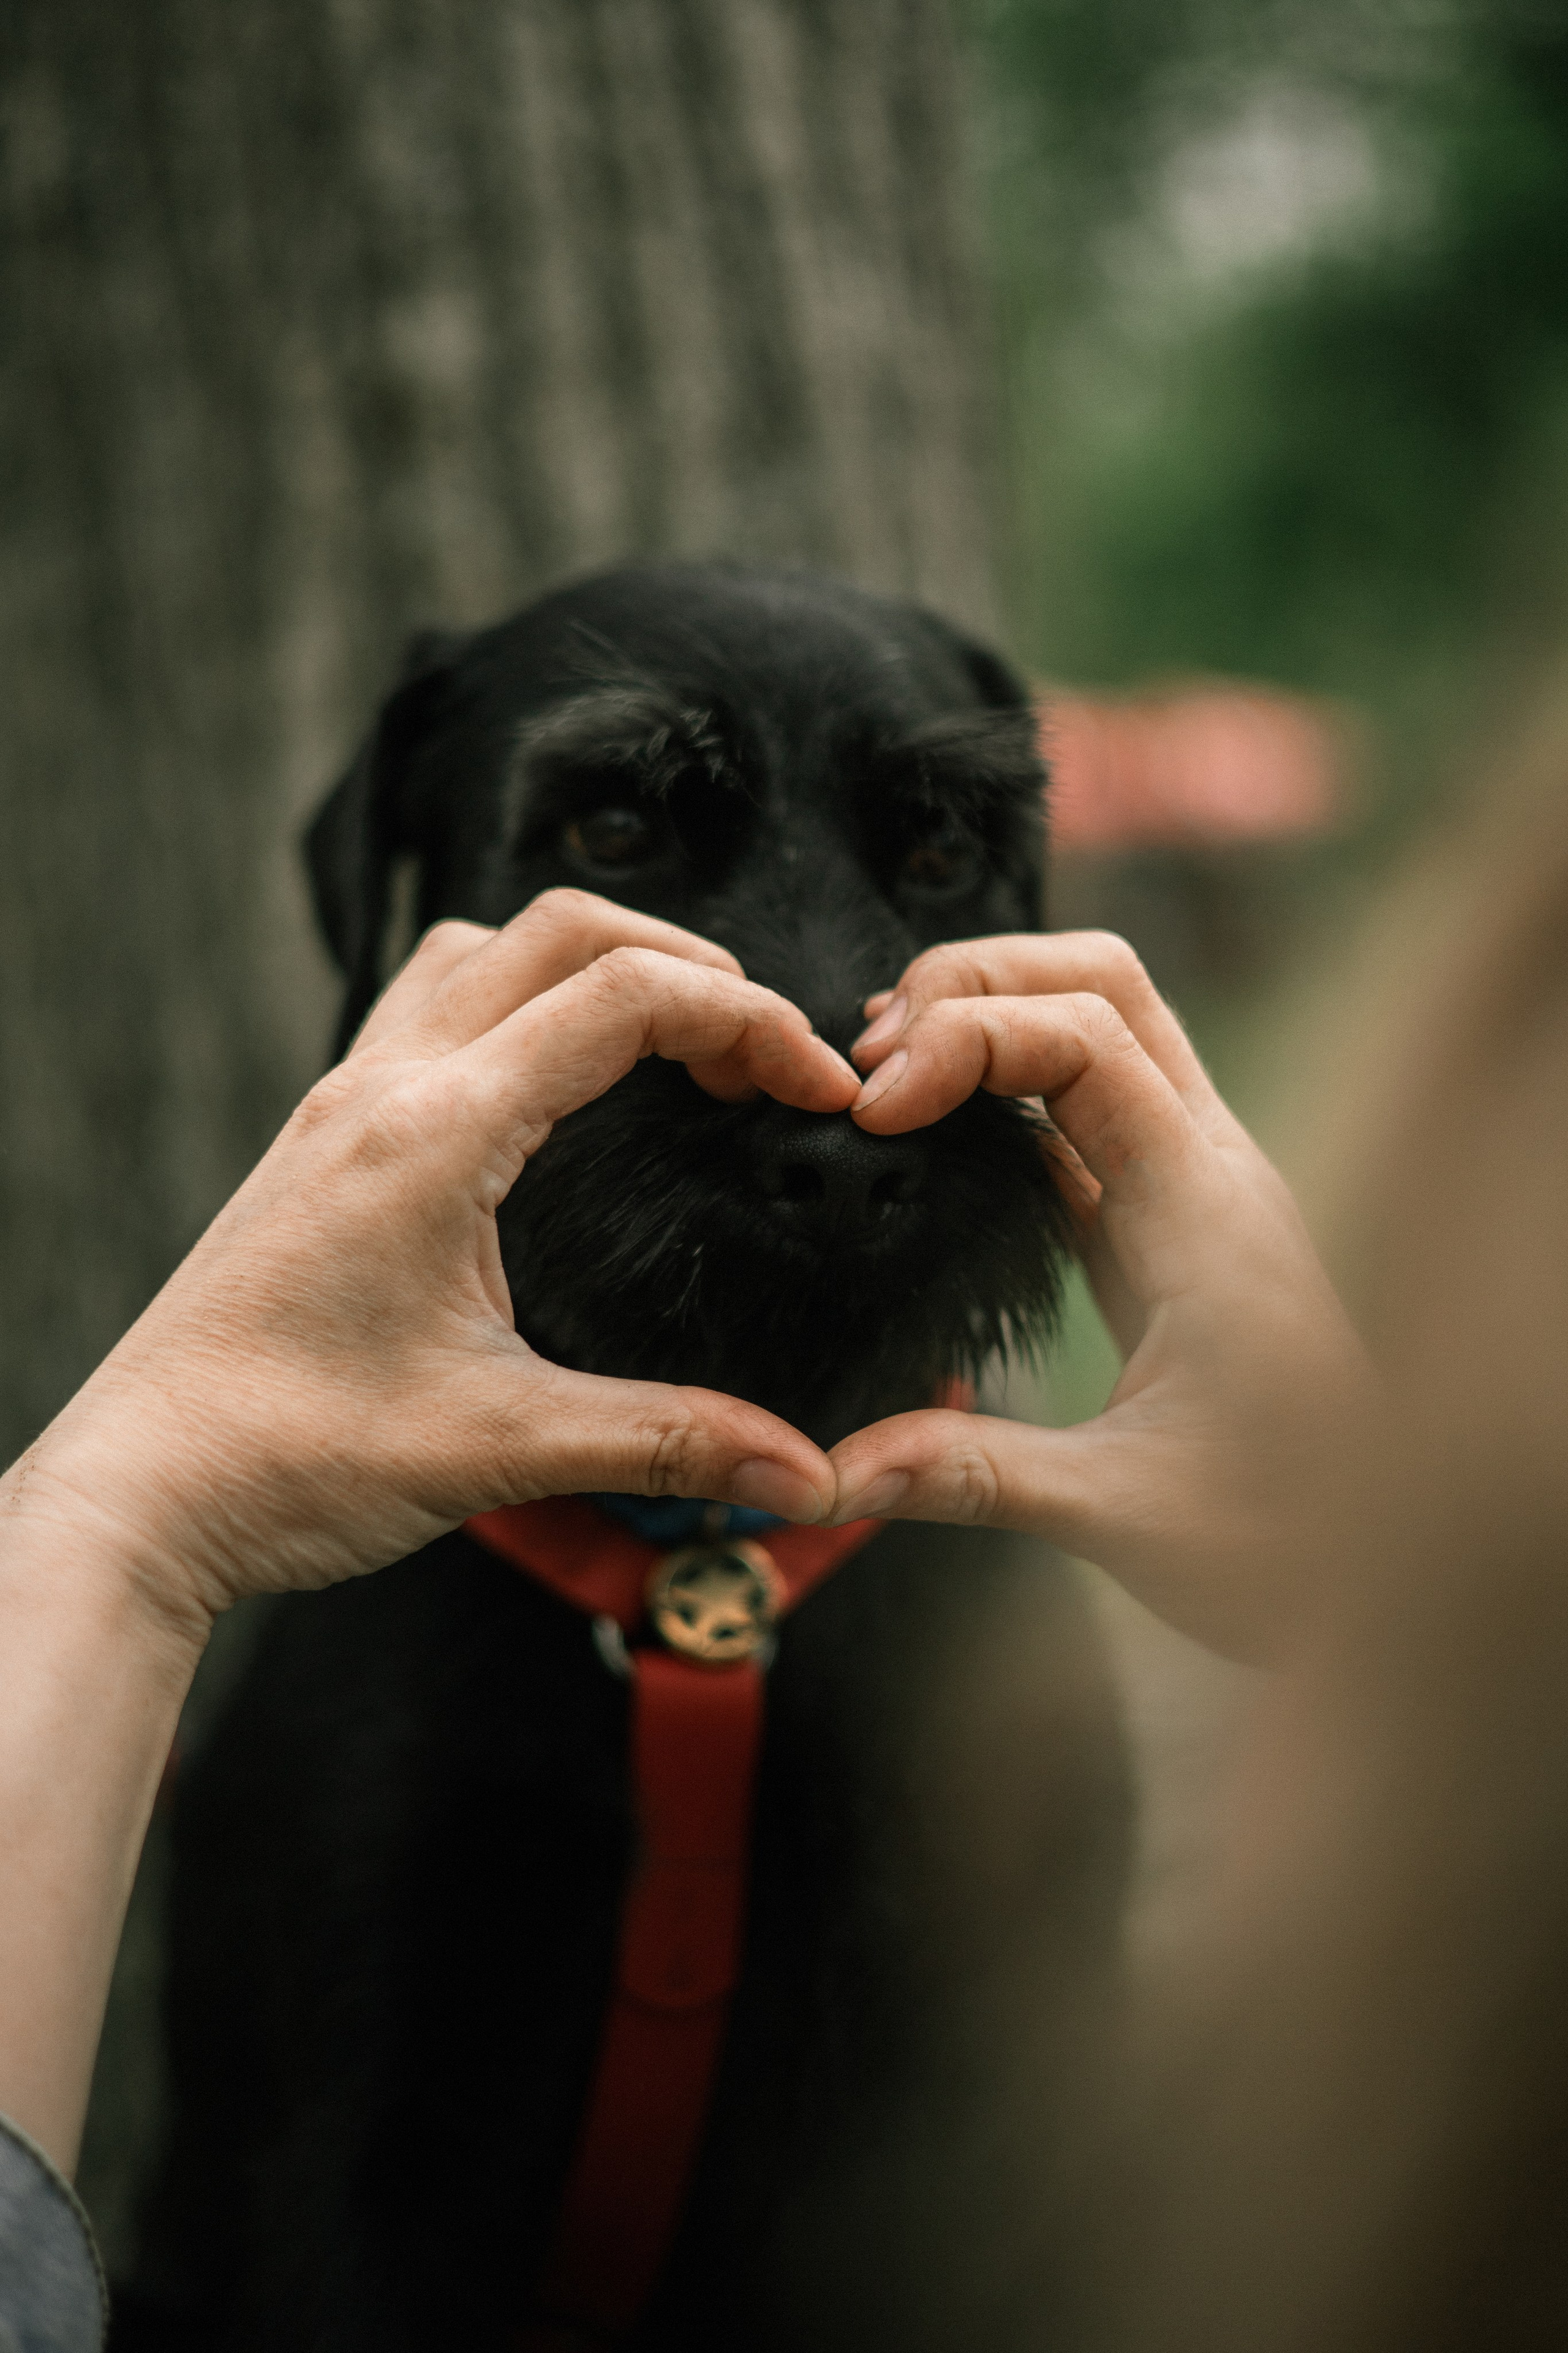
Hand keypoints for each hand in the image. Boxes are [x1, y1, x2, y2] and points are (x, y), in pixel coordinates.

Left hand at [5, 890, 857, 1639]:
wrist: (144, 1491)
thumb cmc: (289, 1459)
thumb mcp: (503, 1447)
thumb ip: (667, 1440)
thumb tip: (804, 1475)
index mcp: (437, 1134)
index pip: (624, 998)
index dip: (750, 1019)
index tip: (820, 1085)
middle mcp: (383, 1090)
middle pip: (558, 930)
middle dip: (687, 963)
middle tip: (764, 1049)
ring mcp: (341, 1105)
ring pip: (480, 951)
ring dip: (591, 965)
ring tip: (674, 1046)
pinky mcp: (323, 1140)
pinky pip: (428, 1010)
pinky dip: (518, 1005)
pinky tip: (558, 1091)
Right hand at [831, 933, 1375, 1657]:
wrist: (1374, 1566)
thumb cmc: (1282, 1539)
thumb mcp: (1122, 1514)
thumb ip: (973, 1475)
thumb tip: (824, 1472)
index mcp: (1207, 1211)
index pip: (1087, 1038)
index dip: (967, 1038)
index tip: (873, 1107)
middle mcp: (1208, 1170)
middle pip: (1101, 983)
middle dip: (974, 984)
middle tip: (866, 1060)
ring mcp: (1189, 1185)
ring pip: (1097, 1023)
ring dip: (990, 1018)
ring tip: (883, 1078)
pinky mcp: (1161, 1220)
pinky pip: (1080, 1104)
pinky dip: (1000, 1086)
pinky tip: (930, 1136)